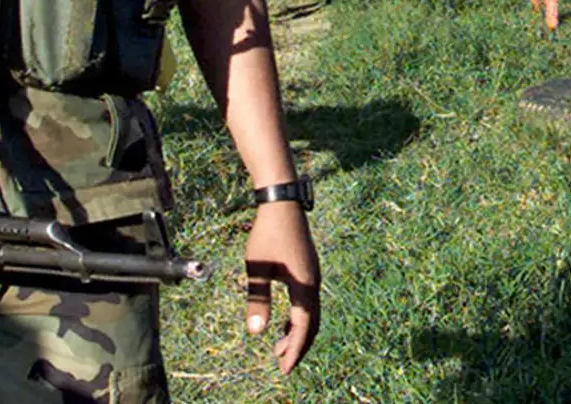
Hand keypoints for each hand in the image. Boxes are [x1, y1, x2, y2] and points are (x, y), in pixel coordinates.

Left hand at [243, 202, 320, 374]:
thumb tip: (256, 333)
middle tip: (281, 363)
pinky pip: (307, 301)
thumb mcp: (257, 268)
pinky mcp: (308, 268)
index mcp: (304, 286)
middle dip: (297, 346)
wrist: (282, 203)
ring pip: (310, 312)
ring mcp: (313, 275)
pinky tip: (283, 320)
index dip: (294, 350)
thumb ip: (257, 300)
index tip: (284, 368)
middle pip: (311, 323)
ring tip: (278, 345)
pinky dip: (297, 317)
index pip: (303, 327)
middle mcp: (314, 282)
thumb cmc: (267, 234)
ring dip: (296, 331)